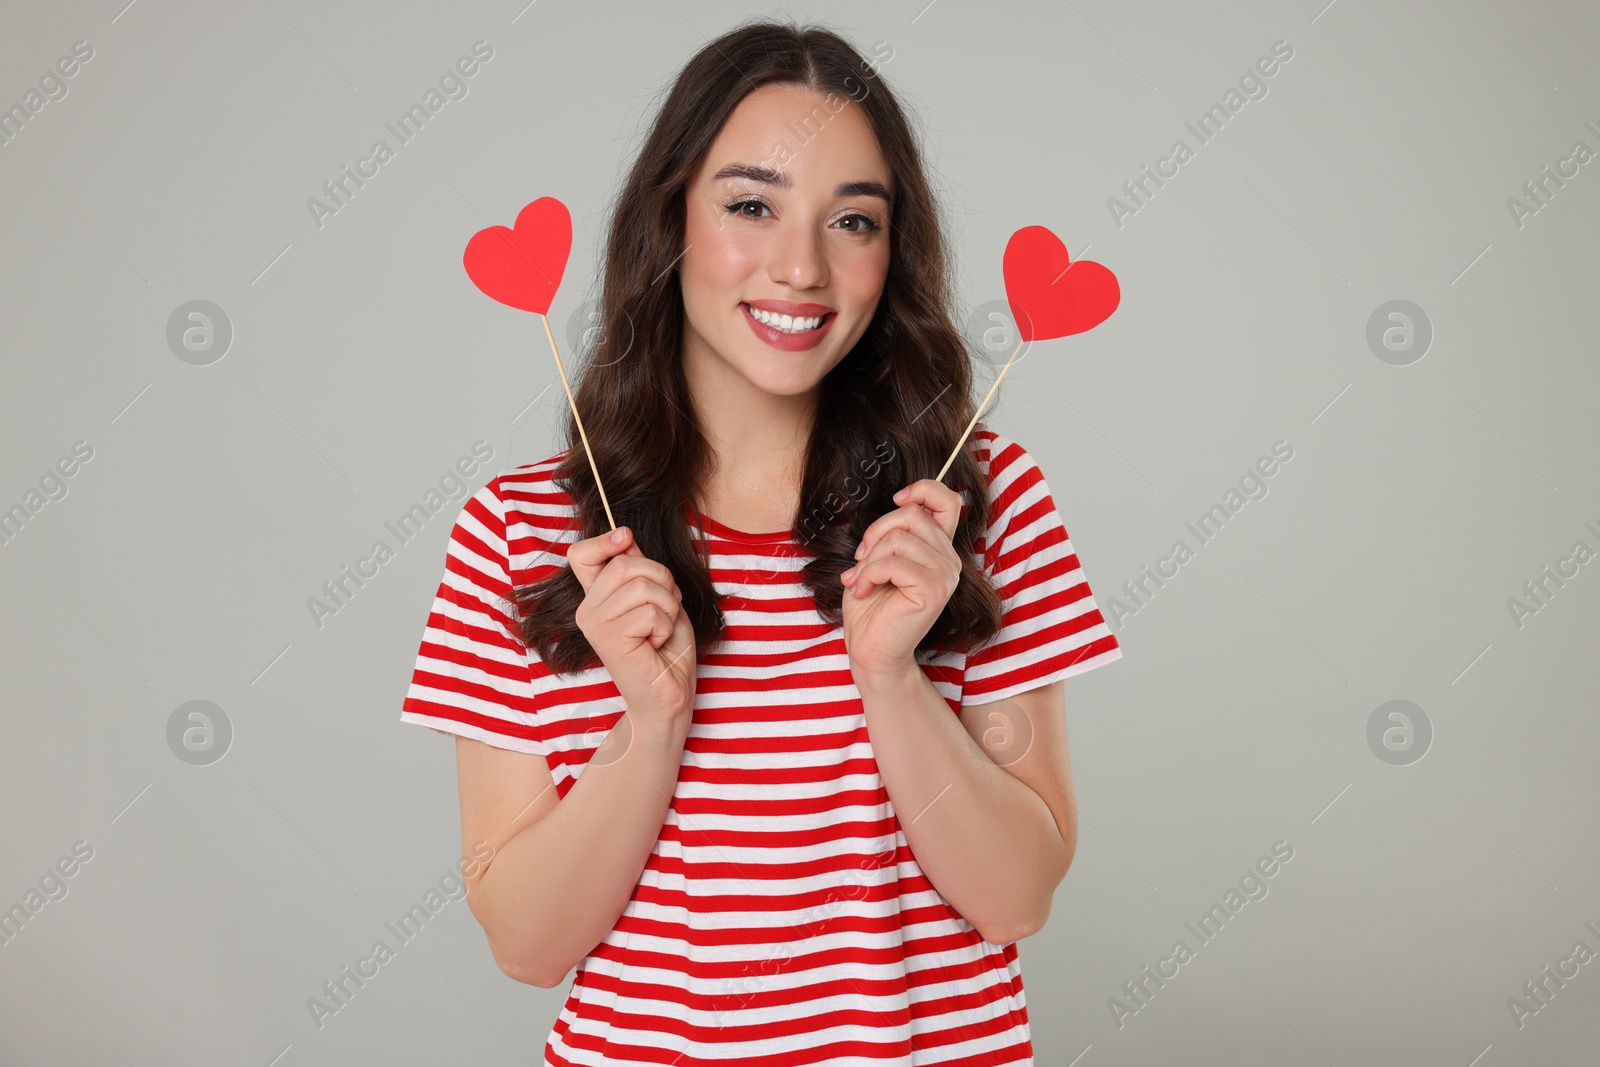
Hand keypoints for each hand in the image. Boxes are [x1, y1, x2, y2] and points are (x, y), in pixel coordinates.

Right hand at [566, 526, 696, 725]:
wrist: (669, 693)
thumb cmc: (666, 649)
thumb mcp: (658, 598)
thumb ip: (639, 571)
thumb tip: (625, 536)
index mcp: (596, 598)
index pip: (580, 555)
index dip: (603, 540)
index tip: (626, 537)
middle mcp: (587, 609)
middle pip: (625, 563)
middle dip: (661, 579)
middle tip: (665, 608)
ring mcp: (594, 624)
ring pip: (643, 587)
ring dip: (667, 607)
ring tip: (659, 631)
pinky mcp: (608, 639)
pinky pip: (651, 612)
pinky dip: (665, 627)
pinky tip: (655, 646)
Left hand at [840, 479, 963, 680]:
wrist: (870, 649)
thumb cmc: (871, 606)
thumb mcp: (879, 557)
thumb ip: (895, 532)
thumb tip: (902, 501)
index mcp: (939, 549)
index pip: (949, 501)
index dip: (924, 489)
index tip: (897, 499)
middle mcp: (950, 559)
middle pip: (912, 515)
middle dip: (875, 532)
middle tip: (860, 559)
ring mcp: (946, 575)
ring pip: (898, 538)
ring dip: (868, 559)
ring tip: (860, 580)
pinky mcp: (934, 591)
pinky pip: (893, 563)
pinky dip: (868, 574)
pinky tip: (863, 590)